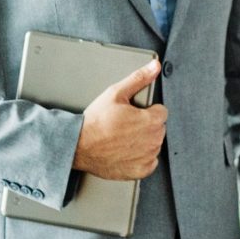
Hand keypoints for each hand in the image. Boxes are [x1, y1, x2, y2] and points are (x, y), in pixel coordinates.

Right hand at [73, 59, 166, 179]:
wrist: (77, 146)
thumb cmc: (95, 121)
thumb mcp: (116, 93)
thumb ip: (139, 78)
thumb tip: (154, 67)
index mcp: (152, 120)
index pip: (161, 112)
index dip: (147, 111)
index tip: (135, 114)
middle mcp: (153, 140)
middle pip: (158, 129)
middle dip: (146, 125)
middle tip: (126, 125)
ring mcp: (147, 157)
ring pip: (154, 145)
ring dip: (143, 141)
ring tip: (123, 137)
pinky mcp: (140, 171)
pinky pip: (149, 163)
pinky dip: (141, 158)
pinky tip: (126, 151)